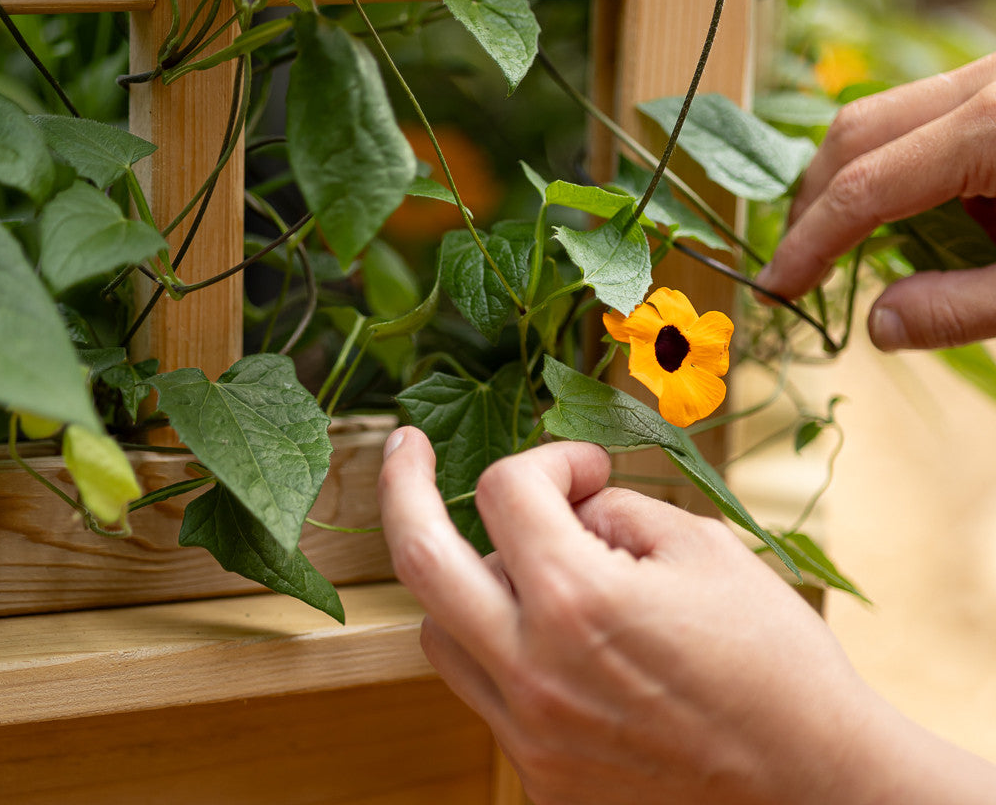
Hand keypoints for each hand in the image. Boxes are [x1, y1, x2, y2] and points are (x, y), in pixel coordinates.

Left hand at [378, 427, 993, 803]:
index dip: (549, 459)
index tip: (587, 469)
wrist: (817, 788)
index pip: (507, 491)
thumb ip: (616, 512)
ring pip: (437, 629)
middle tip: (405, 448)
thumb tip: (568, 507)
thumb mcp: (704, 548)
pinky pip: (482, 691)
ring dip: (464, 579)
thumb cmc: (775, 663)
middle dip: (402, 485)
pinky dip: (497, 645)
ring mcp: (529, 734)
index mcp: (577, 601)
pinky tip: (548, 634)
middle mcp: (533, 671)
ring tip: (523, 564)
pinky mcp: (542, 779)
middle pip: (419, 558)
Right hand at [758, 52, 995, 349]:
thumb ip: (962, 309)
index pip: (864, 187)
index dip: (808, 244)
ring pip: (885, 114)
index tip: (775, 289)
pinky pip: (926, 110)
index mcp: (995, 128)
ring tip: (861, 243)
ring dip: (857, 179)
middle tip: (799, 265)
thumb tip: (877, 327)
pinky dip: (902, 161)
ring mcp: (995, 72)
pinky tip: (926, 209)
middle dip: (813, 201)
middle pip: (855, 130)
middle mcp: (988, 82)